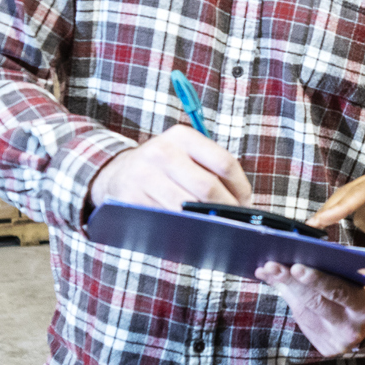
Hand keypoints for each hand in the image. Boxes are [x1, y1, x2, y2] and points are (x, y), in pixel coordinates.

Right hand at [88, 126, 250, 212]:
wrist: (118, 172)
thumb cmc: (163, 165)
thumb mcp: (184, 152)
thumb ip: (212, 168)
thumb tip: (243, 200)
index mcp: (182, 136)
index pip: (224, 162)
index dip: (240, 187)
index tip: (246, 202)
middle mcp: (162, 152)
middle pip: (208, 187)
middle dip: (226, 208)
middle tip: (234, 219)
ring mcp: (145, 175)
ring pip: (188, 206)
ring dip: (206, 221)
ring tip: (216, 225)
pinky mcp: (133, 197)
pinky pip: (168, 218)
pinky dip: (184, 227)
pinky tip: (191, 228)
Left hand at [255, 263, 364, 356]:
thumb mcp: (363, 273)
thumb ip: (337, 265)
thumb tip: (301, 252)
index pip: (338, 292)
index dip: (316, 279)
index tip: (296, 266)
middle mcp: (352, 328)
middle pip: (315, 303)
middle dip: (290, 282)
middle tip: (270, 265)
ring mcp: (337, 342)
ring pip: (304, 312)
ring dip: (284, 289)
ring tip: (267, 270)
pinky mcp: (326, 347)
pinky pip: (303, 321)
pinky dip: (290, 301)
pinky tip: (279, 285)